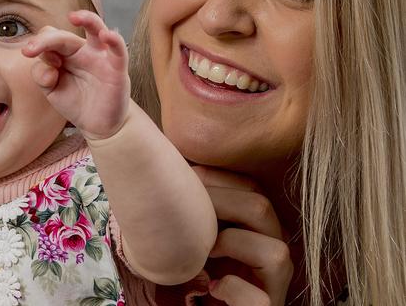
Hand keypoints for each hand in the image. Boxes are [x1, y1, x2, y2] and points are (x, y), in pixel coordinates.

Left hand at [21, 10, 129, 139]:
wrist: (98, 124)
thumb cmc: (76, 102)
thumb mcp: (52, 91)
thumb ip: (42, 76)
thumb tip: (47, 66)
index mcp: (65, 54)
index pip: (49, 39)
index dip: (39, 46)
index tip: (30, 57)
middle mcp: (82, 51)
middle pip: (65, 35)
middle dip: (46, 40)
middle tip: (31, 50)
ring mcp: (100, 57)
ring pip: (96, 29)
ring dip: (87, 19)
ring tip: (74, 17)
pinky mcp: (117, 68)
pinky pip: (118, 50)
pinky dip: (115, 40)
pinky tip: (106, 35)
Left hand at [192, 167, 293, 305]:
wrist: (199, 304)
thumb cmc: (194, 268)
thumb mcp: (196, 230)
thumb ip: (197, 203)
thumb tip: (177, 163)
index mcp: (259, 225)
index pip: (252, 186)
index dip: (218, 178)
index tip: (186, 178)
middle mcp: (273, 249)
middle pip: (262, 208)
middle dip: (220, 202)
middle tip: (188, 211)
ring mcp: (273, 284)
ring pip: (277, 253)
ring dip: (233, 244)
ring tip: (204, 251)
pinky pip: (260, 300)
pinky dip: (233, 289)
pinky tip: (211, 285)